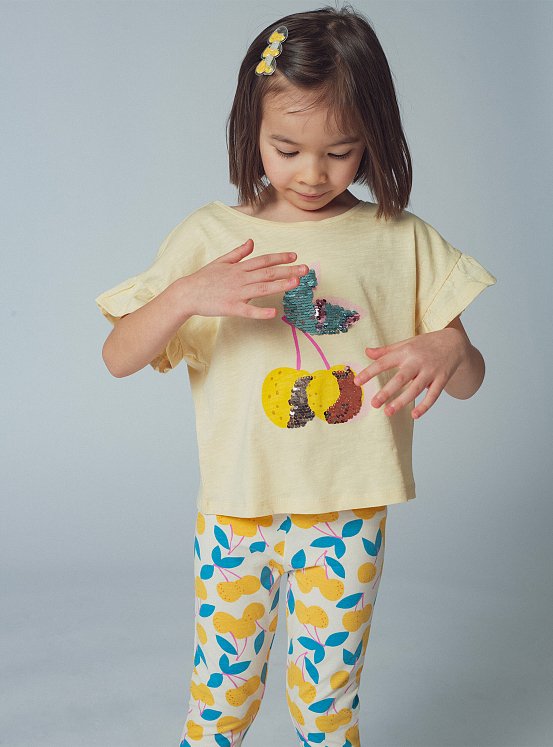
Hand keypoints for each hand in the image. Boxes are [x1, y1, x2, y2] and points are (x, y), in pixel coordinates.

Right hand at [186, 239, 308, 317]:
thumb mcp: (221, 261)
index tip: (295, 256)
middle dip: (288, 270)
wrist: (187, 293)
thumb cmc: (204, 278)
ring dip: (280, 285)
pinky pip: (248, 310)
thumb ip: (238, 253)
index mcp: (239, 267)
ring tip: (296, 283)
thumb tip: (251, 242)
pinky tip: (274, 313)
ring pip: (262, 288)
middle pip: (268, 272)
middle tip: (306, 269)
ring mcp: (237, 293)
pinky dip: (261, 312)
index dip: (280, 258)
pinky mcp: (231, 307)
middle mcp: (241, 278)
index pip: (264, 260)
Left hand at [353, 329, 468, 418]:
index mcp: (405, 352)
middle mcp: (417, 362)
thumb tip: (366, 352)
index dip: (370, 372)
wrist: (454, 342)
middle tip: (374, 404)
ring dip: (402, 401)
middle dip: (387, 391)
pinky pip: (433, 395)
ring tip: (388, 412)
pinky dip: (425, 406)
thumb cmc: (425, 344)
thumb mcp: (406, 343)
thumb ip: (386, 350)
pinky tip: (414, 415)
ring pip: (415, 389)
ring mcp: (430, 371)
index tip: (357, 382)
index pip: (384, 362)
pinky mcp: (442, 379)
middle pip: (400, 378)